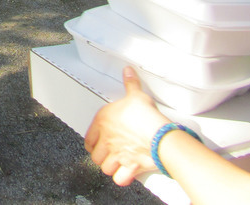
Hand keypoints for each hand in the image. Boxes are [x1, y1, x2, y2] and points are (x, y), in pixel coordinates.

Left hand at [84, 67, 170, 185]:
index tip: (96, 144)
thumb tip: (128, 71)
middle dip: (101, 157)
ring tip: (115, 165)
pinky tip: (125, 175)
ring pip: (105, 168)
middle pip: (95, 156)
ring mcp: (116, 155)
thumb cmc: (146, 116)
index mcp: (103, 122)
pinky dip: (122, 178)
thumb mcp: (136, 95)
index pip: (88, 138)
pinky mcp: (129, 167)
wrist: (160, 135)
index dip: (92, 143)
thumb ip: (130, 83)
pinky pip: (119, 178)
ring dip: (110, 167)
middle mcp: (106, 140)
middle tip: (108, 155)